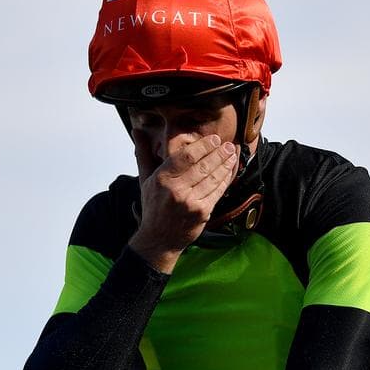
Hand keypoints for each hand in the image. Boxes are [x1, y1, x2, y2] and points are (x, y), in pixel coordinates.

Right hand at [128, 133, 238, 272]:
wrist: (159, 239)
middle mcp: (175, 190)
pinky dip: (225, 179)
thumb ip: (144, 153)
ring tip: (232, 154)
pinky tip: (230, 171)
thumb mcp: (145, 179)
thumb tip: (136, 129)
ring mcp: (190, 202)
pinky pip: (218, 191)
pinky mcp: (202, 213)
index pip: (186, 157)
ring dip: (225, 164)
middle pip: (203, 166)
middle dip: (219, 153)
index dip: (203, 146)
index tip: (214, 139)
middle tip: (228, 144)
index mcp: (161, 179)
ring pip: (212, 178)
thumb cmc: (153, 207)